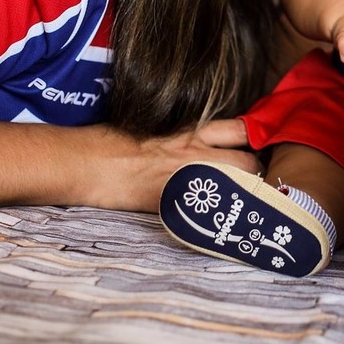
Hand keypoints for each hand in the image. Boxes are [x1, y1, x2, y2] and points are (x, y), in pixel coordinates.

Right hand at [85, 119, 262, 212]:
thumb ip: (188, 132)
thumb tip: (211, 139)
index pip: (243, 130)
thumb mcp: (159, 125)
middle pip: (249, 162)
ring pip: (237, 187)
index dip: (254, 140)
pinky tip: (218, 217)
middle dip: (255, 172)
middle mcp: (196, 152)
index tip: (257, 147)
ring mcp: (187, 178)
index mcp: (192, 129)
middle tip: (252, 179)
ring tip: (240, 199)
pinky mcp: (174, 203)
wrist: (86, 162)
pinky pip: (210, 210)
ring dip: (244, 192)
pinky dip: (219, 214)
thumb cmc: (114, 140)